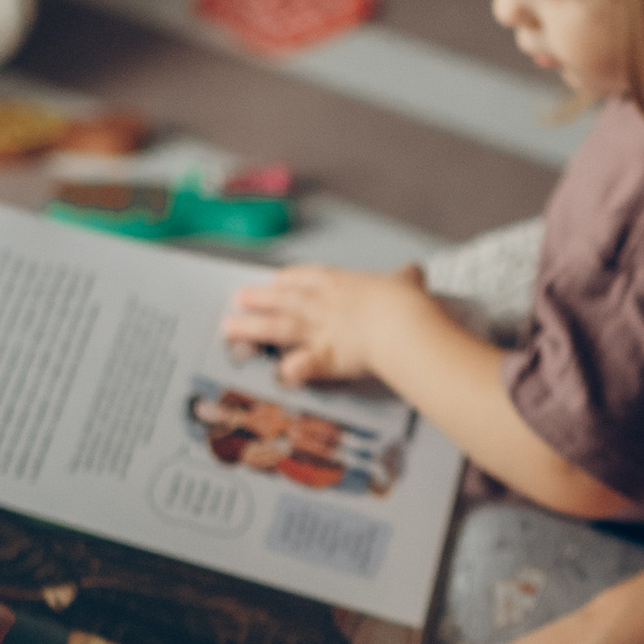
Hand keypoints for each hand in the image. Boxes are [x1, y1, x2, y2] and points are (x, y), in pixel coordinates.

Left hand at [221, 262, 416, 386]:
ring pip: (278, 327)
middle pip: (284, 299)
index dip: (289, 279)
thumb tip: (414, 271)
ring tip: (229, 328)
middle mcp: (322, 304)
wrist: (400, 323)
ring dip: (252, 327)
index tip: (276, 280)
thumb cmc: (403, 301)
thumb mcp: (407, 280)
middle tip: (238, 297)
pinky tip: (274, 372)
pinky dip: (289, 369)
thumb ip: (406, 277)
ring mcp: (319, 331)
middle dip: (259, 298)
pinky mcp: (324, 357)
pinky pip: (301, 365)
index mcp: (340, 283)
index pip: (306, 277)